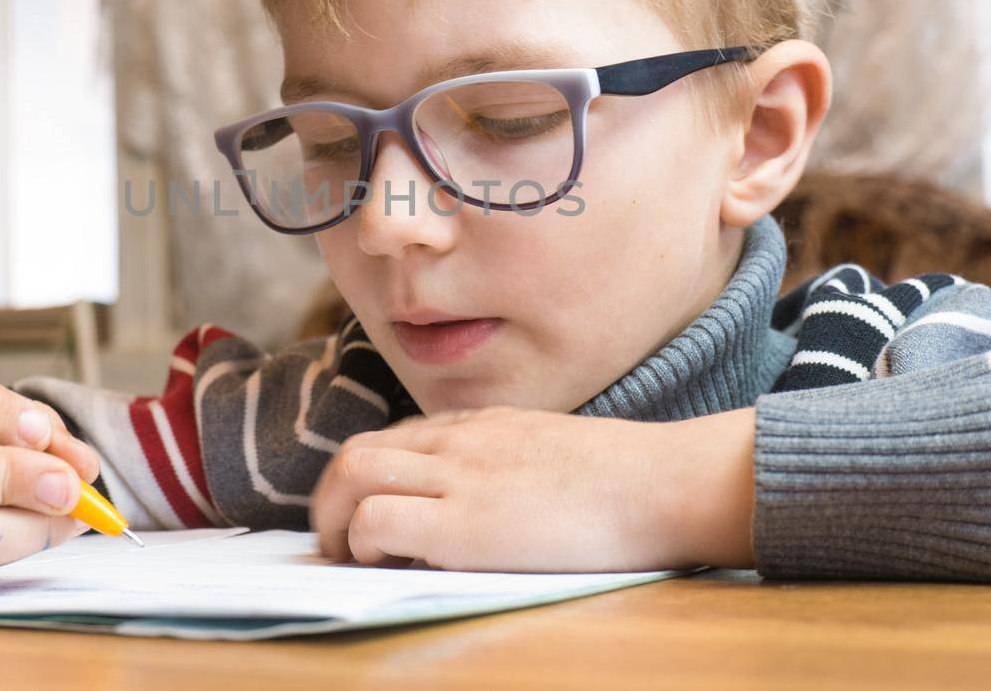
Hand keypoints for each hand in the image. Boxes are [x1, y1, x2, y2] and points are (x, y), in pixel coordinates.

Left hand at [309, 406, 755, 572]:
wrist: (660, 482)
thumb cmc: (626, 480)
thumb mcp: (552, 451)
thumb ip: (508, 465)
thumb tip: (489, 505)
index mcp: (482, 428)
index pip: (396, 440)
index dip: (366, 478)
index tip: (363, 512)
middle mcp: (459, 443)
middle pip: (358, 452)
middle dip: (329, 498)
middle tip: (335, 540)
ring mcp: (458, 477)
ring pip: (353, 474)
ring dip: (333, 519)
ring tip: (346, 556)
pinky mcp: (464, 523)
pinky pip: (378, 519)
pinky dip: (364, 541)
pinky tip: (386, 562)